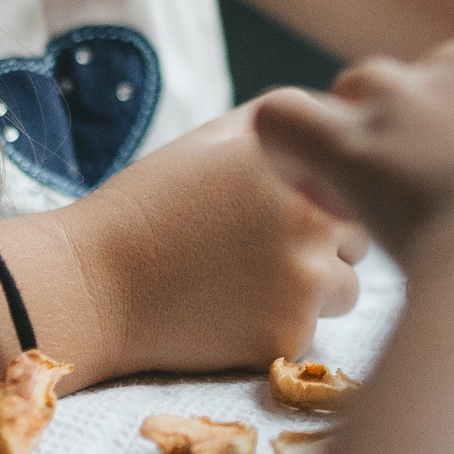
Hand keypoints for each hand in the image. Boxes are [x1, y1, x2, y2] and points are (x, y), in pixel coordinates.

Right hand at [80, 105, 368, 376]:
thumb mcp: (218, 138)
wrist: (94, 284)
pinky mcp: (288, 334)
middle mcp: (316, 218)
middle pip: (360, 236)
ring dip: (310, 288)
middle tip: (259, 248)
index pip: (358, 181)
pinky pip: (310, 330)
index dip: (324, 195)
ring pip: (345, 288)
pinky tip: (230, 313)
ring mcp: (306, 280)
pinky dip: (279, 325)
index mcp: (303, 164)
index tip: (281, 205)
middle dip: (324, 243)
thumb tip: (345, 119)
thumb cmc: (153, 204)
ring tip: (243, 280)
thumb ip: (289, 122)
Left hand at [250, 40, 453, 277]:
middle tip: (450, 217)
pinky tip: (309, 185)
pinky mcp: (352, 140)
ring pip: (368, 86)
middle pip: (447, 85)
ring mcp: (416, 94)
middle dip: (440, 140)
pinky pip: (287, 117)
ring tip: (375, 201)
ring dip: (366, 132)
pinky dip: (289, 148)